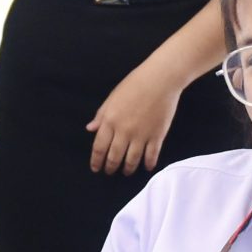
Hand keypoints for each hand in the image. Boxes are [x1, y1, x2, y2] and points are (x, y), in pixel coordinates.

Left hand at [85, 61, 183, 176]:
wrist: (160, 79)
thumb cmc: (135, 84)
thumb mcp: (112, 97)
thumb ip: (101, 115)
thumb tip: (90, 129)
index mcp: (110, 120)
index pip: (99, 147)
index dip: (96, 161)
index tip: (96, 168)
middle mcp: (124, 131)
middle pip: (114, 157)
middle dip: (110, 167)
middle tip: (109, 172)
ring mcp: (141, 135)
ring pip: (132, 160)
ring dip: (128, 169)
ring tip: (126, 172)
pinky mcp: (157, 136)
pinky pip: (151, 156)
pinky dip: (148, 164)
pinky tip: (146, 167)